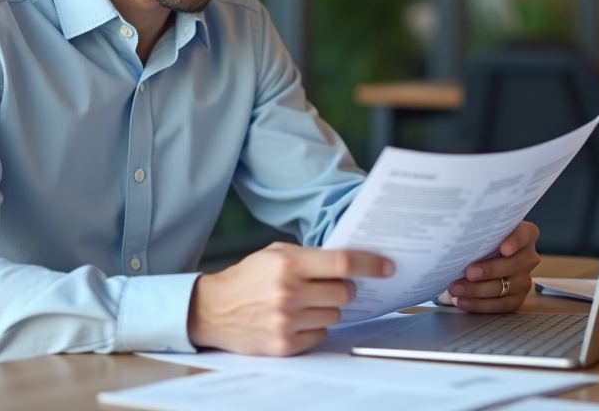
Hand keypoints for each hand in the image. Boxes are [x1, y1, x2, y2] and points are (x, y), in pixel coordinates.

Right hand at [187, 242, 393, 355]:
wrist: (212, 309)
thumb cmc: (247, 277)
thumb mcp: (275, 253)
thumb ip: (309, 255)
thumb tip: (349, 261)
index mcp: (288, 263)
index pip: (342, 263)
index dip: (370, 264)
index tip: (386, 267)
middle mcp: (289, 291)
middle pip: (344, 292)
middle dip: (342, 289)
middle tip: (327, 286)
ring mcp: (286, 320)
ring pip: (334, 315)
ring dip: (326, 308)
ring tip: (303, 303)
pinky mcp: (284, 344)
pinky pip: (320, 336)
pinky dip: (314, 328)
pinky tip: (296, 319)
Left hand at [443, 221, 539, 312]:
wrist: (478, 262)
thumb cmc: (480, 243)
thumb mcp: (481, 234)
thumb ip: (476, 234)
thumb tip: (453, 237)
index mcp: (524, 235)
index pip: (525, 234)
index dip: (515, 241)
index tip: (503, 248)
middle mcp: (527, 257)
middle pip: (511, 264)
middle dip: (488, 270)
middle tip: (469, 272)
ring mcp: (524, 280)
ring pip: (502, 287)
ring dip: (476, 290)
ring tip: (455, 289)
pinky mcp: (517, 299)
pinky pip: (499, 305)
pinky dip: (478, 304)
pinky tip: (462, 301)